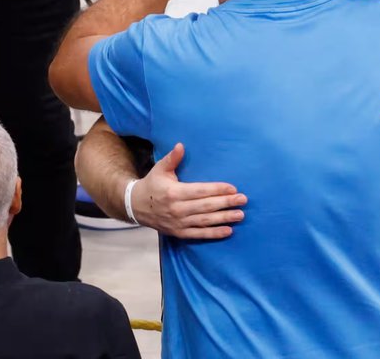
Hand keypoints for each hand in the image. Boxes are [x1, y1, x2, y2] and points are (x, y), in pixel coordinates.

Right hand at [130, 143, 246, 238]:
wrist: (136, 206)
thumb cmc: (152, 184)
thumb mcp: (160, 169)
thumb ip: (172, 158)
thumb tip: (181, 145)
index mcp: (174, 192)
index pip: (200, 191)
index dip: (217, 189)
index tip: (233, 188)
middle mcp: (177, 209)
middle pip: (206, 206)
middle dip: (226, 203)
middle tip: (243, 200)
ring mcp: (179, 223)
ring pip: (205, 221)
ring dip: (224, 218)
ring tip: (240, 215)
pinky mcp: (179, 233)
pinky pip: (199, 234)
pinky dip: (214, 233)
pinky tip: (228, 230)